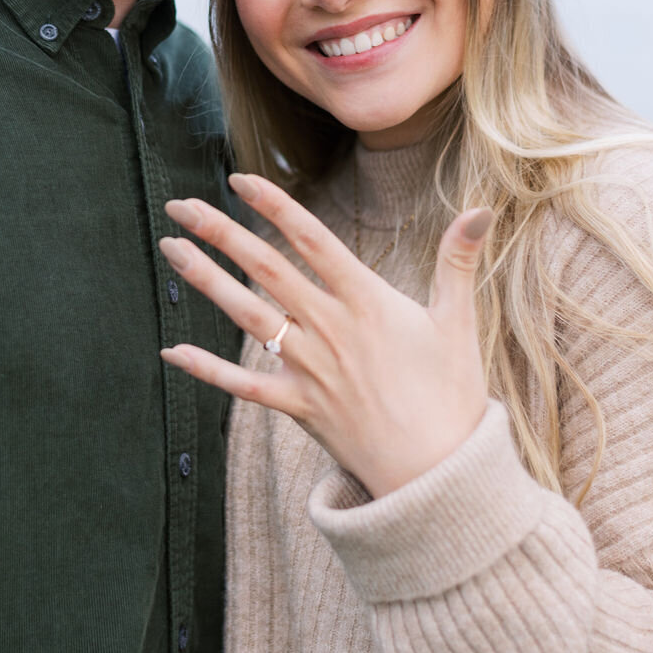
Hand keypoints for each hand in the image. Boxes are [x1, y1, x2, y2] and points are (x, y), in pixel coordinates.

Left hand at [159, 173, 491, 498]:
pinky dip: (207, 369)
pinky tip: (171, 351)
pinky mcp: (298, 408)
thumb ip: (458, 261)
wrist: (440, 474)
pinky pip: (244, 385)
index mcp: (368, 302)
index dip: (274, 206)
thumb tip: (482, 208)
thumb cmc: (452, 396)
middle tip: (181, 204)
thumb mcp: (458, 323)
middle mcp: (331, 329)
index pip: (312, 240)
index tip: (239, 179)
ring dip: (205, 280)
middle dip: (220, 232)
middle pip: (266, 269)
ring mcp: (310, 369)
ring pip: (247, 315)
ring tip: (170, 249)